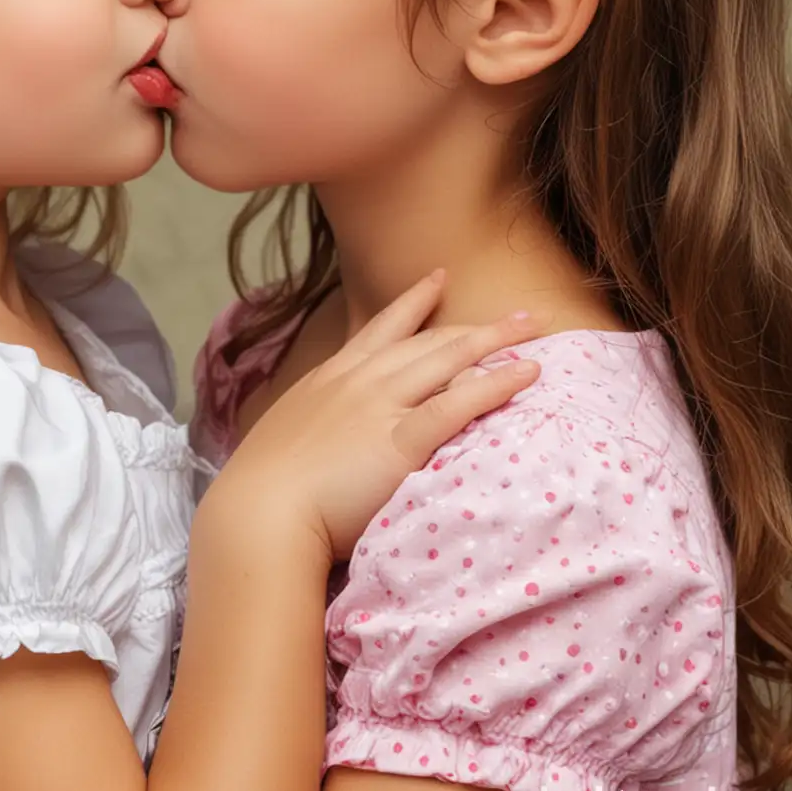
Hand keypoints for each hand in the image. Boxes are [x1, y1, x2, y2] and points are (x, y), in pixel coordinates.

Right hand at [205, 272, 540, 563]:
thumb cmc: (265, 488)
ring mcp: (381, 406)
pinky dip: (496, 384)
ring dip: (494, 340)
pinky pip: (458, 403)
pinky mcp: (400, 440)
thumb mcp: (287, 437)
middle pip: (428, 340)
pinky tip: (526, 373)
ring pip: (448, 359)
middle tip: (516, 315)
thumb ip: (318, 429)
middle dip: (474, 325)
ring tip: (531, 329)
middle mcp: (360, 381)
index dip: (415, 301)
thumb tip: (331, 440)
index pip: (381, 328)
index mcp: (331, 378)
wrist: (259, 512)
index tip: (439, 278)